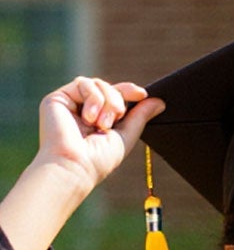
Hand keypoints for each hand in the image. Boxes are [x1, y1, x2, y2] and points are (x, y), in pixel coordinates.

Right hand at [33, 78, 158, 196]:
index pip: (115, 96)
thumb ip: (140, 117)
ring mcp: (70, 103)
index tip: (142, 94)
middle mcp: (83, 110)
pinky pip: (83, 83)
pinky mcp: (57, 98)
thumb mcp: (126, 136)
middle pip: (108, 87)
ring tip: (102, 124)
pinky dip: (93, 98)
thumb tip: (159, 101)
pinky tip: (89, 118)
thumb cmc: (99, 159)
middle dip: (118, 100)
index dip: (128, 91)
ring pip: (97, 83)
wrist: (75, 165)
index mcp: (98, 119)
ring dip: (107, 101)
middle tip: (116, 118)